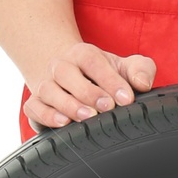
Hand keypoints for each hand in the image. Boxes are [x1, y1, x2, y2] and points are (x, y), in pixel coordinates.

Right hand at [25, 44, 155, 130]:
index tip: (126, 98)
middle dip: (88, 92)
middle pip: (66, 73)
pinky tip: (63, 123)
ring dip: (68, 105)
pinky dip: (46, 116)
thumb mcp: (123, 68)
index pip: (92, 60)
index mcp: (82, 54)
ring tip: (88, 118)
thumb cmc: (101, 75)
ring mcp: (45, 85)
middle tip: (108, 108)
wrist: (69, 77)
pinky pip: (33, 108)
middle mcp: (60, 66)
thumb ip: (140, 69)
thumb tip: (143, 83)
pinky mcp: (34, 105)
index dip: (109, 79)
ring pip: (48, 91)